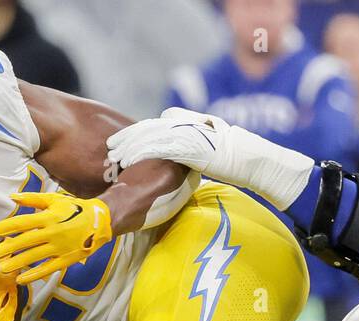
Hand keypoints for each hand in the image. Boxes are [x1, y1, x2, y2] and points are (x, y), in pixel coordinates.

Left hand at [0, 192, 112, 283]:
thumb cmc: (75, 208)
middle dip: (8, 248)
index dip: (8, 227)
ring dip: (17, 263)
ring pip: (34, 257)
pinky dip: (34, 275)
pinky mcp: (66, 259)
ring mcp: (59, 248)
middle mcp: (53, 233)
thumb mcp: (54, 199)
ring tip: (2, 268)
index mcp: (49, 217)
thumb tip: (12, 197)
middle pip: (26, 241)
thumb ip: (33, 199)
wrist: (100, 221)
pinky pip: (47, 269)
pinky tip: (21, 279)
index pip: (23, 222)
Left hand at [106, 106, 230, 173]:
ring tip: (115, 157)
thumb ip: (190, 144)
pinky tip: (129, 161)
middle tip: (111, 147)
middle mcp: (183, 123)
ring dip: (129, 146)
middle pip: (146, 128)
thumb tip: (178, 154)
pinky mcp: (185, 145)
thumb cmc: (231, 158)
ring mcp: (184, 132)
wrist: (247, 158)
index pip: (154, 125)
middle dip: (127, 138)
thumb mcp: (208, 147)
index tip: (122, 142)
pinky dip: (140, 153)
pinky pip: (157, 147)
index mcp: (186, 121)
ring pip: (148, 136)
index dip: (135, 133)